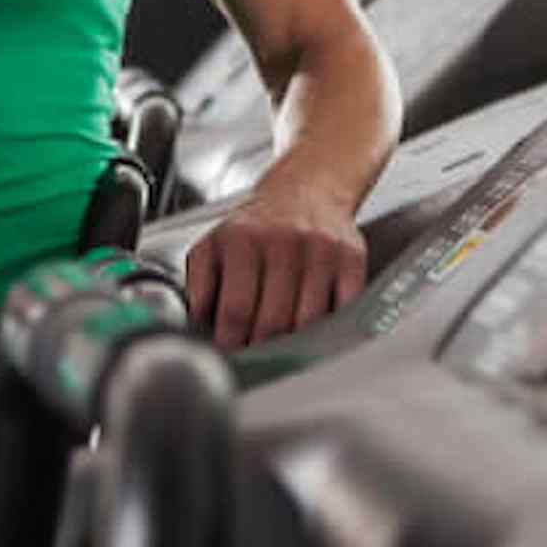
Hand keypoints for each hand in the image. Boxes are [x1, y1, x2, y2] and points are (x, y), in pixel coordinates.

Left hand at [185, 178, 366, 351]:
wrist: (305, 189)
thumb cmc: (256, 225)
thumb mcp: (215, 243)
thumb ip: (199, 281)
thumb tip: (196, 321)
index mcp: (242, 239)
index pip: (236, 308)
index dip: (231, 339)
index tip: (230, 353)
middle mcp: (282, 241)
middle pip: (274, 320)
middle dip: (262, 347)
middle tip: (256, 357)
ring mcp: (319, 249)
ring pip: (309, 321)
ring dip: (296, 344)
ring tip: (284, 349)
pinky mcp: (350, 258)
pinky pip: (343, 309)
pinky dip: (331, 328)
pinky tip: (317, 332)